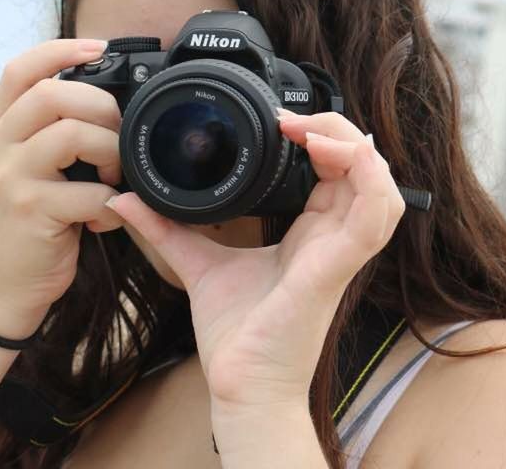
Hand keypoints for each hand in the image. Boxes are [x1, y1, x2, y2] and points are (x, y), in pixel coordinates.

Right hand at [0, 39, 124, 338]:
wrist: (10, 285)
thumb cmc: (35, 222)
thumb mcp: (34, 169)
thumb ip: (55, 134)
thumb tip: (111, 104)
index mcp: (2, 130)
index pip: (20, 70)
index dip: (60, 50)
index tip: (99, 48)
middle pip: (54, 94)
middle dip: (102, 108)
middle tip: (117, 137)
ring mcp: (11, 178)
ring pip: (73, 134)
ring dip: (110, 153)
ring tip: (113, 179)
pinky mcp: (31, 210)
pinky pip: (89, 191)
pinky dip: (111, 204)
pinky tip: (105, 217)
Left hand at [105, 111, 405, 415]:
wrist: (240, 384)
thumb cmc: (235, 333)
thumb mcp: (197, 263)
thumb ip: (167, 228)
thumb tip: (126, 199)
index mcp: (309, 235)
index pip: (335, 173)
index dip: (319, 139)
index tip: (278, 123)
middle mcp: (331, 240)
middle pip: (362, 169)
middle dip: (336, 130)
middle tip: (291, 121)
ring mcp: (339, 253)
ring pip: (380, 185)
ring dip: (353, 149)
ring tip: (311, 134)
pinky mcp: (336, 268)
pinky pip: (375, 217)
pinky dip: (366, 180)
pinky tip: (332, 157)